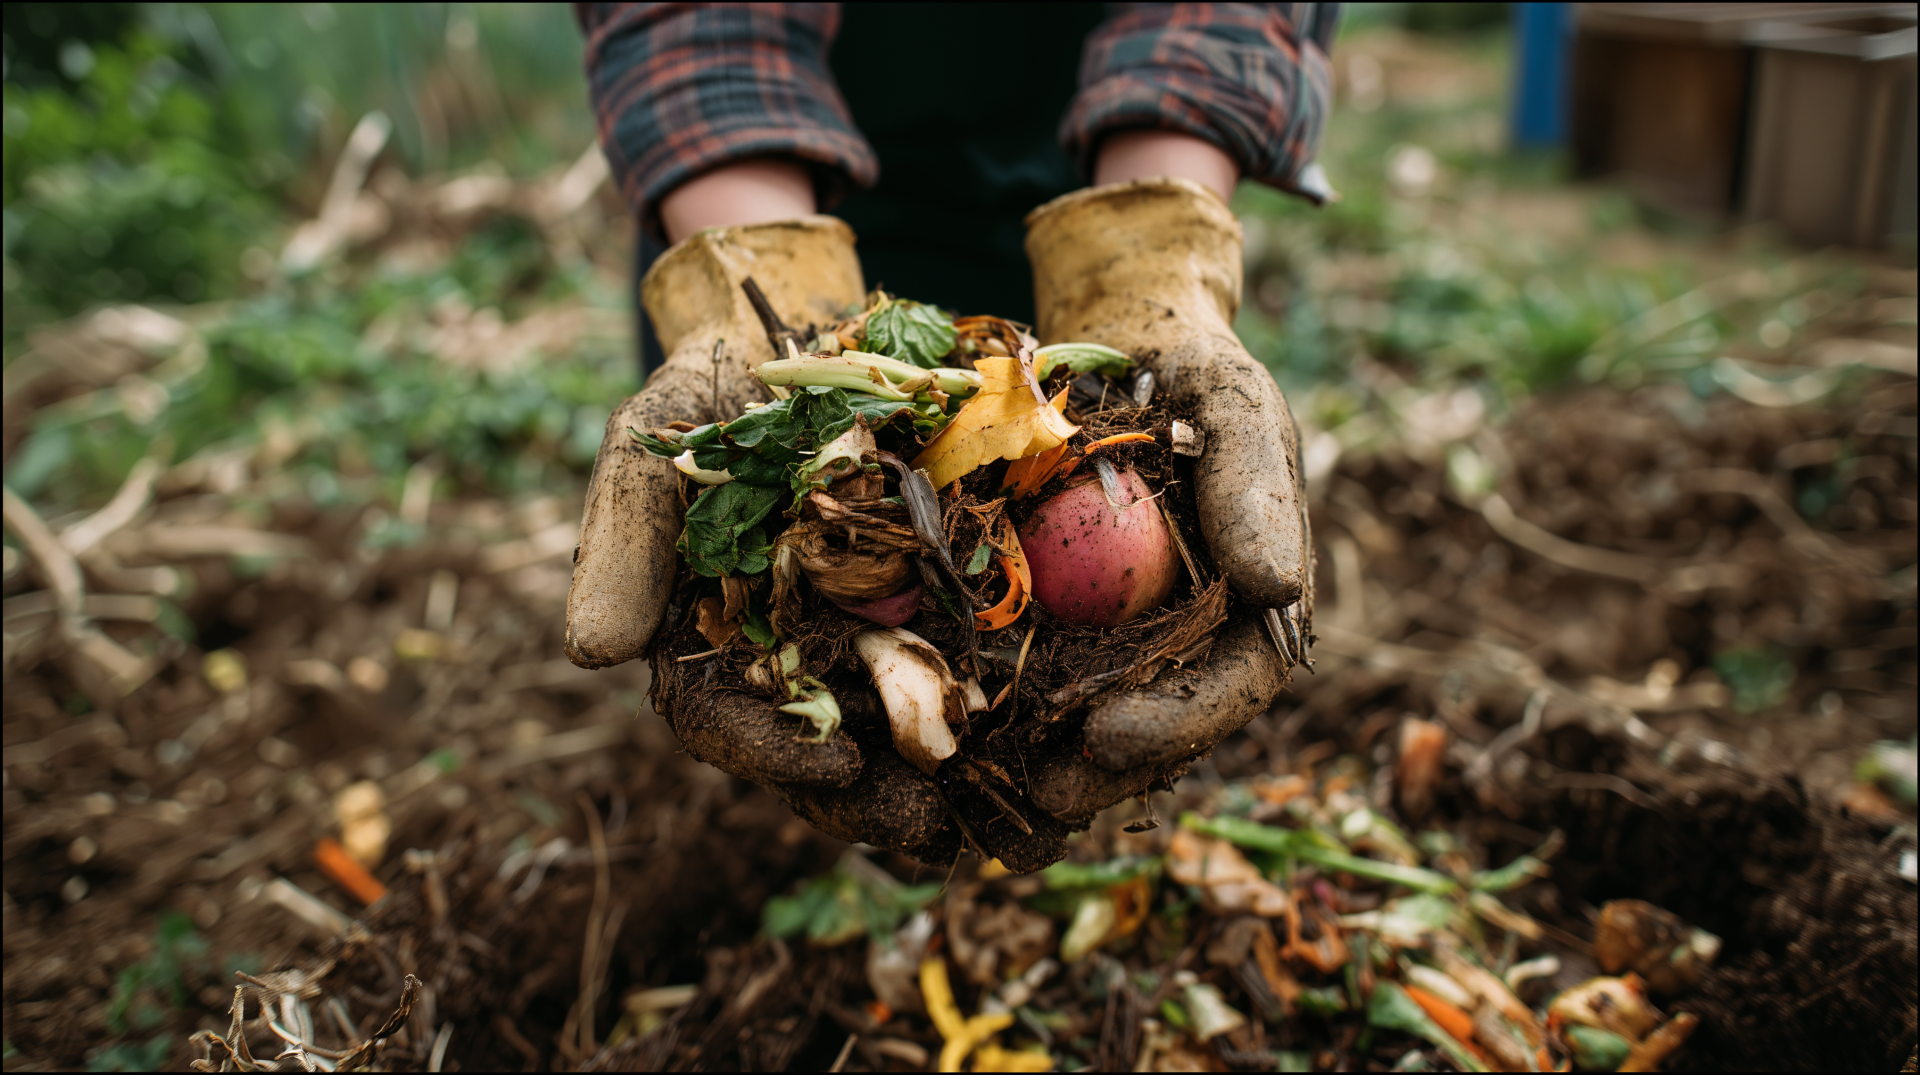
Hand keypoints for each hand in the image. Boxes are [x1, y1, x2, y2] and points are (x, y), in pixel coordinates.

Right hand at [565, 214, 971, 863]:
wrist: (791, 335)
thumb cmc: (707, 399)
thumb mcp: (650, 453)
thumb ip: (624, 545)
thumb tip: (592, 653)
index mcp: (706, 642)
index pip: (722, 720)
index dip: (774, 752)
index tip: (835, 762)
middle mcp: (780, 656)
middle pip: (813, 749)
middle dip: (868, 797)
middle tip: (929, 826)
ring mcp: (855, 637)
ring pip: (887, 730)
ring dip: (934, 777)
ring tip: (990, 812)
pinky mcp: (926, 605)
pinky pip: (956, 669)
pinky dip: (989, 710)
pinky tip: (1040, 744)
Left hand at [1020, 175, 1315, 824]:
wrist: (1117, 347)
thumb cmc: (1191, 376)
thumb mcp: (1233, 410)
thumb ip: (1256, 492)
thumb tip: (1278, 587)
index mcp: (1251, 606)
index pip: (1234, 686)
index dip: (1179, 725)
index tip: (1110, 737)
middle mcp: (1190, 638)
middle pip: (1158, 729)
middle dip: (1099, 774)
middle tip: (1035, 797)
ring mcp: (1122, 639)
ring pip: (1089, 724)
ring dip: (1039, 767)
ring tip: (979, 792)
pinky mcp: (1054, 625)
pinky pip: (1025, 681)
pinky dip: (989, 712)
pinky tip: (940, 738)